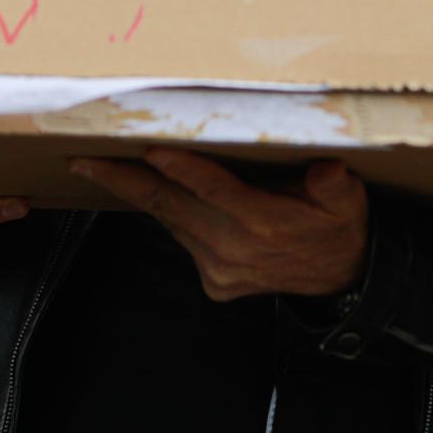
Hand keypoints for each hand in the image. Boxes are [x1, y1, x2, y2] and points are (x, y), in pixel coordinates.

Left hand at [71, 148, 367, 299]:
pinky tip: (151, 190)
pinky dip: (168, 212)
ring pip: (172, 221)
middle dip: (125, 180)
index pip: (214, 190)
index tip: (150, 150)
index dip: (182, 169)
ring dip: (138, 194)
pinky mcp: (214, 282)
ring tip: (102, 167)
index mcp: (264, 223)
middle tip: (84, 159)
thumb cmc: (338, 224)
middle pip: (172, 206)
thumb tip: (327, 169)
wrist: (340, 278)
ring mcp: (220, 269)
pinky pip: (183, 238)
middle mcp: (234, 248)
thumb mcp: (348, 200)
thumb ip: (333, 185)